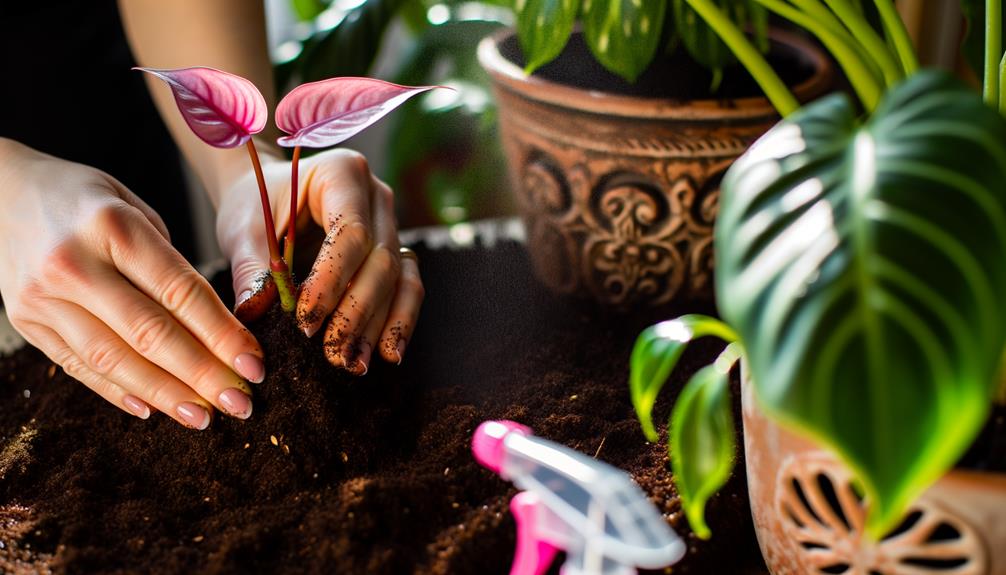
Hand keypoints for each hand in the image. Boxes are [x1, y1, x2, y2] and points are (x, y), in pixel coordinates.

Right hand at [0, 139, 264, 427]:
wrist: (1, 190)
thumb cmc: (89, 200)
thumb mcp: (136, 209)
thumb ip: (170, 265)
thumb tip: (215, 330)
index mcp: (114, 226)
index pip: (181, 292)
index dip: (223, 335)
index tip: (254, 366)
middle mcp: (74, 263)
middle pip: (150, 333)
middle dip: (202, 375)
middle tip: (240, 404)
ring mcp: (43, 296)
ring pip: (113, 359)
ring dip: (165, 395)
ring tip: (204, 417)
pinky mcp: (27, 322)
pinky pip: (79, 367)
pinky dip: (119, 392)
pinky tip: (155, 409)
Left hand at [217, 147, 422, 373]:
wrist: (266, 194)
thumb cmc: (255, 204)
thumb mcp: (243, 230)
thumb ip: (252, 269)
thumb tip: (254, 313)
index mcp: (343, 173)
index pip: (350, 233)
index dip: (332, 281)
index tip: (304, 322)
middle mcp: (377, 197)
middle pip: (381, 259)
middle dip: (357, 312)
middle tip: (332, 354)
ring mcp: (391, 224)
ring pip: (400, 278)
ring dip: (380, 325)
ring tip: (355, 364)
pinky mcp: (394, 251)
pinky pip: (407, 288)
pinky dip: (398, 321)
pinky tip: (386, 354)